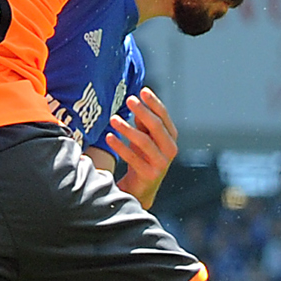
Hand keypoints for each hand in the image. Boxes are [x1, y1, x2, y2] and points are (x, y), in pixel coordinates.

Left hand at [104, 88, 177, 207]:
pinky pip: (133, 158)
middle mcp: (170, 150)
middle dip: (142, 111)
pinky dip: (120, 147)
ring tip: (113, 119)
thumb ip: (143, 123)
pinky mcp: (149, 175)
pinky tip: (109, 137)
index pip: (164, 117)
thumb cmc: (143, 158)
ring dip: (127, 128)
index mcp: (171, 138)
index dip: (154, 103)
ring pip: (144, 141)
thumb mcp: (145, 138)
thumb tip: (136, 102)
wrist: (141, 189)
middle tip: (129, 99)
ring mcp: (161, 164)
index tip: (143, 90)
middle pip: (156, 126)